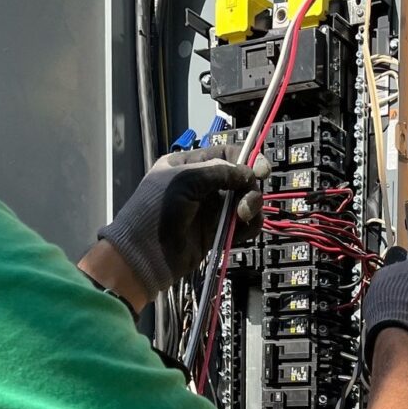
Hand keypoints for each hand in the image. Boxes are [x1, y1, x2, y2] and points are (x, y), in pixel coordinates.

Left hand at [96, 146, 266, 301]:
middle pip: (241, 179)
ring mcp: (212, 209)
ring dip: (251, 208)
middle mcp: (203, 184)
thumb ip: (218, 172)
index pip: (226, 155)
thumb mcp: (184, 180)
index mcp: (190, 165)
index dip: (247, 160)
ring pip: (245, 201)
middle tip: (245, 206)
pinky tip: (241, 231)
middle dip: (249, 189)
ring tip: (242, 219)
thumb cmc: (157, 209)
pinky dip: (248, 227)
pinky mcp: (218, 231)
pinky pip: (243, 225)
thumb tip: (249, 173)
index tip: (262, 171)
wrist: (145, 253)